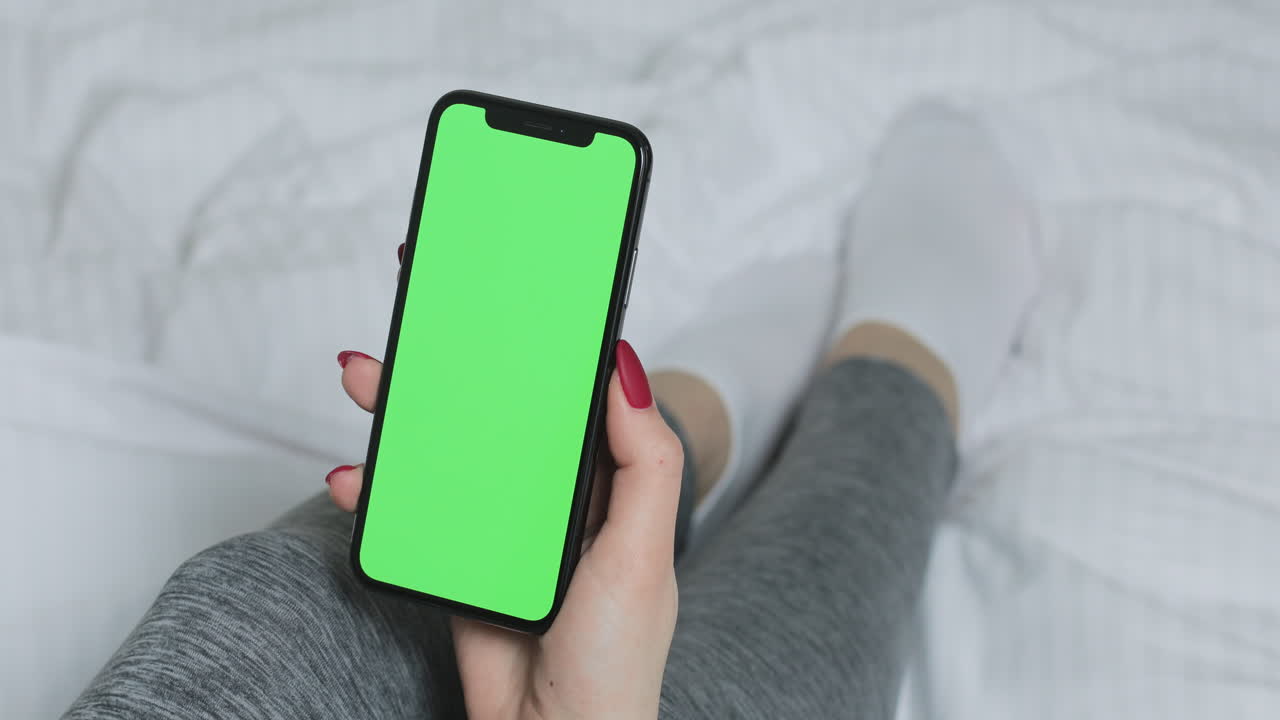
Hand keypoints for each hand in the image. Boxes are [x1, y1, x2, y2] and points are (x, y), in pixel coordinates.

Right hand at [328, 339, 680, 719]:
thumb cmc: (616, 659)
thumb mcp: (643, 555)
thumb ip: (645, 462)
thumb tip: (626, 366)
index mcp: (609, 484)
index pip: (576, 397)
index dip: (547, 345)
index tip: (513, 294)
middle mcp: (555, 498)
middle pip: (501, 414)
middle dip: (460, 366)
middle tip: (421, 320)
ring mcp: (504, 528)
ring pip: (451, 454)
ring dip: (407, 417)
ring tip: (369, 379)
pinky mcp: (460, 561)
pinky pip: (416, 513)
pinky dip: (380, 492)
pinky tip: (354, 477)